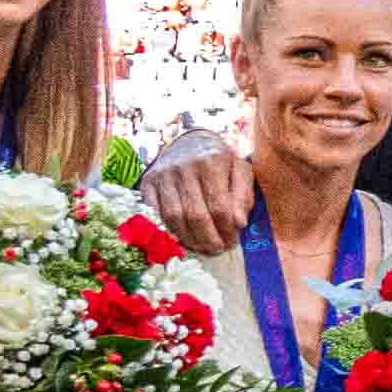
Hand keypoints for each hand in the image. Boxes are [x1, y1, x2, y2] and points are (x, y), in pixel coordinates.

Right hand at [138, 139, 250, 255]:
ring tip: (201, 247)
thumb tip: (239, 223)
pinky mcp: (147, 181)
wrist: (189, 141)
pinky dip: (166, 228)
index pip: (220, 207)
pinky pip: (154, 212)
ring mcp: (163, 174)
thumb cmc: (220, 161)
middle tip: (216, 250)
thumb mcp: (240, 170)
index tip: (232, 242)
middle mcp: (185, 167)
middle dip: (208, 238)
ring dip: (188, 238)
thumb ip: (243, 196)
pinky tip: (180, 237)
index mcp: (212, 162)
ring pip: (174, 216)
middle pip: (195, 215)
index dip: (226, 230)